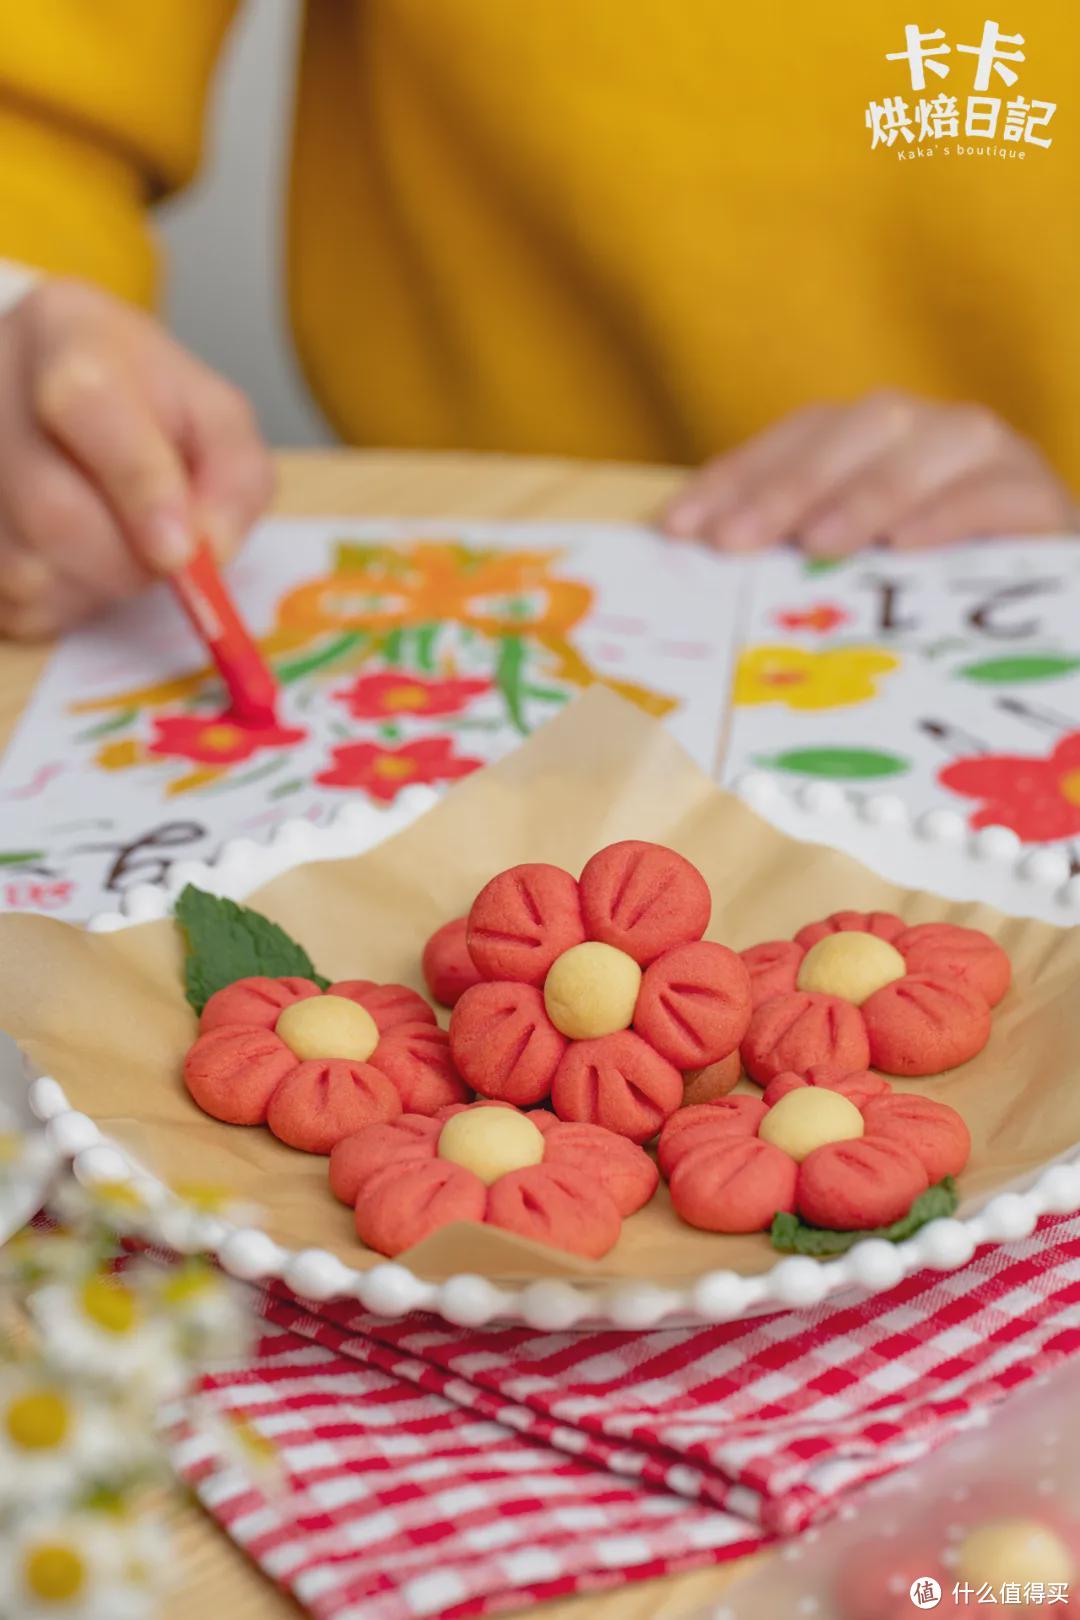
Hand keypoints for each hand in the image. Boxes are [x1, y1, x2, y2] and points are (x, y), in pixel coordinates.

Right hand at [0, 278, 272, 639]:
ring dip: (97, 584)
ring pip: (29, 570)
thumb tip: (212, 547)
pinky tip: (75, 555)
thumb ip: (235, 475)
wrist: (53, 388)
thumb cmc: (141, 402)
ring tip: (114, 536)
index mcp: (67, 336)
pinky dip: (65, 601)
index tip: (182, 551)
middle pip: (53, 510)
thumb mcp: (214, 415)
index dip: (139, 487)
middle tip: (166, 554)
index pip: (88, 405)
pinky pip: (17, 604)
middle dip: (129, 560)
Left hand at [662, 391, 1075, 555]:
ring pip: (929, 446)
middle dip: (787, 485)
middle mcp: (929, 431)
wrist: (1045, 598)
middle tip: (732, 542)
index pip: (796, 437)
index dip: (735, 476)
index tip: (678, 527)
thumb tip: (703, 563)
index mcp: (874, 438)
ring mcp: (989, 455)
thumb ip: (792, 553)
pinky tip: (905, 548)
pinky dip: (950, 515)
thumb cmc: (933, 590)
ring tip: (817, 545)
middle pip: (856, 429)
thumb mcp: (852, 569)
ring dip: (866, 494)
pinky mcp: (1039, 496)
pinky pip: (996, 493)